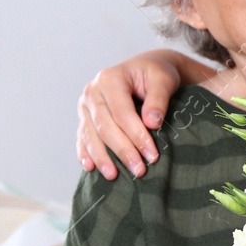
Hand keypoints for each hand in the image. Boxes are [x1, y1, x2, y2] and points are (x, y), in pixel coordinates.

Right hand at [77, 50, 194, 178]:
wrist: (145, 69)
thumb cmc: (156, 74)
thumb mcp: (164, 79)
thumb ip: (159, 98)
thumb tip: (152, 123)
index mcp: (110, 79)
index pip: (122, 113)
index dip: (136, 135)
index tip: (152, 155)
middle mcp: (92, 91)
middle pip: (105, 126)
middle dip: (122, 150)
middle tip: (139, 171)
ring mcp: (85, 105)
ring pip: (90, 135)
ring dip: (102, 157)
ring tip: (114, 176)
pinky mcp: (84, 117)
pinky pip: (82, 137)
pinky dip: (85, 153)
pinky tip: (90, 168)